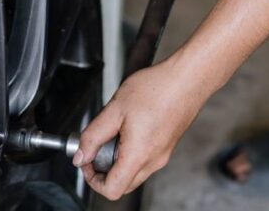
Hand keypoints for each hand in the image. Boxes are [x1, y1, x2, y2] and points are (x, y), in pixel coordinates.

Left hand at [73, 58, 207, 199]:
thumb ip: (93, 136)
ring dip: (118, 159)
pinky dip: (131, 150)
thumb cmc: (157, 88)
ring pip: (134, 171)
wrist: (187, 78)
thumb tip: (81, 156)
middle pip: (123, 184)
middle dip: (104, 169)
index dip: (93, 180)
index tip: (87, 161)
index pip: (112, 190)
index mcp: (139, 155)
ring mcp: (163, 154)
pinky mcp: (167, 146)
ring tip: (115, 130)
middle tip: (98, 145)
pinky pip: (145, 159)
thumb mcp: (114, 109)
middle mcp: (154, 160)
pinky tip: (129, 125)